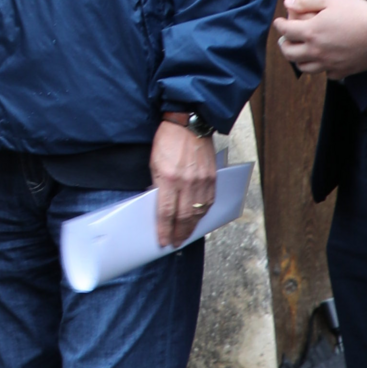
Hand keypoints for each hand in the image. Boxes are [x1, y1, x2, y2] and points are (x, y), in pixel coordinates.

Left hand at [152, 122, 217, 248]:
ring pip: (199, 211)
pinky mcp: (212, 177)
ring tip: (185, 235)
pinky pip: (209, 201)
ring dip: (192, 227)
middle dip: (179, 233)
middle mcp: (187, 182)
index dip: (165, 230)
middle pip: (184, 216)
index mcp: (169, 179)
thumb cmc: (167, 141)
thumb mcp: (154, 163)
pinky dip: (203, 213)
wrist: (189, 124)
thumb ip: (157, 185)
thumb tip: (159, 204)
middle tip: (175, 243)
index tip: (163, 241)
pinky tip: (197, 219)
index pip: (166, 213)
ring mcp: (202, 180)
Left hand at [274, 0, 366, 77]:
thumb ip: (308, 0)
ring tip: (300, 52)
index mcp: (310, 32)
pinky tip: (324, 62)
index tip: (278, 22)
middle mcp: (315, 51)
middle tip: (285, 39)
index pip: (285, 31)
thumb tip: (290, 3)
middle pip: (289, 53)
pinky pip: (326, 74)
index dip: (279, 25)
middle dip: (284, 45)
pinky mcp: (342, 71)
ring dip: (298, 59)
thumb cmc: (358, 13)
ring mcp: (328, 64)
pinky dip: (322, 68)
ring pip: (304, 67)